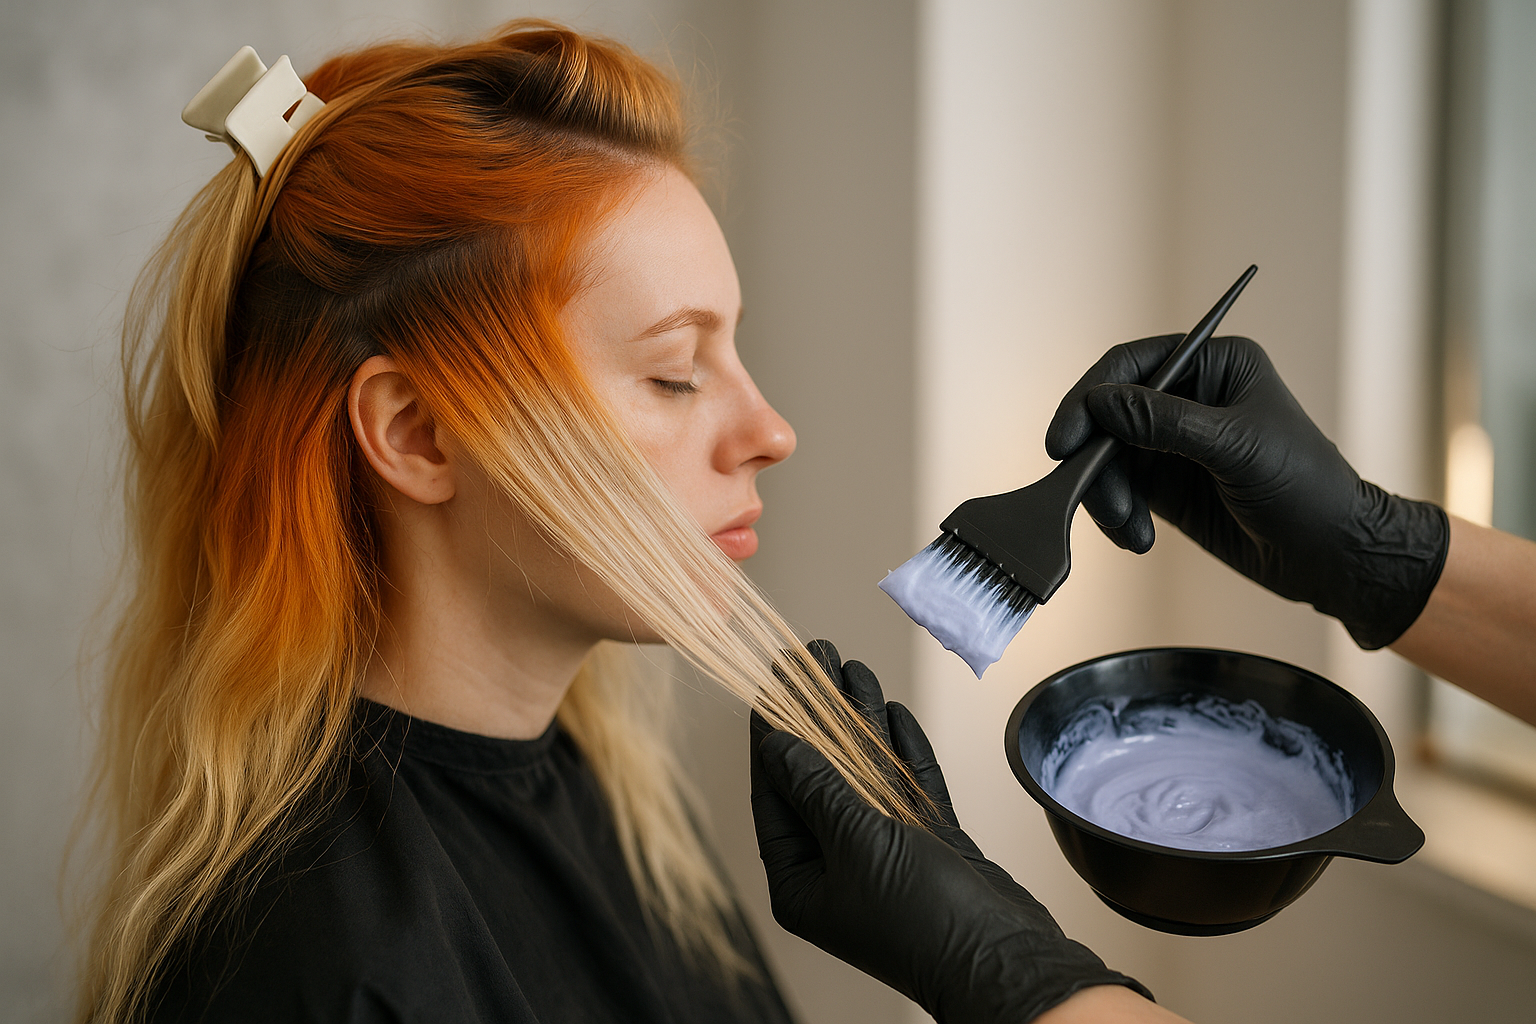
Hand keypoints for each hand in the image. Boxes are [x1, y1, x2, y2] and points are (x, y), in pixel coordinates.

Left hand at [750, 640, 1148, 1023]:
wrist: (1004, 960)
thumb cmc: (924, 919)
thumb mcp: (858, 841)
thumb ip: (818, 786)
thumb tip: (777, 744)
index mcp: (800, 880)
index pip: (774, 790)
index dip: (772, 732)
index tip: (769, 682)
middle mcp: (835, 867)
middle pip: (817, 774)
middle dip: (816, 714)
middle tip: (812, 657)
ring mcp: (882, 855)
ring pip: (862, 774)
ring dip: (859, 722)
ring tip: (851, 669)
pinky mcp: (926, 848)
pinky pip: (904, 789)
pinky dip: (901, 751)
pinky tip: (892, 714)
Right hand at [1046, 334, 1448, 648]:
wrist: (1330, 555)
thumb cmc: (1305, 487)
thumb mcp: (1235, 448)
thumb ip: (1164, 422)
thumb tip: (1099, 402)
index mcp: (1215, 365)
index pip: (1132, 364)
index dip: (1090, 397)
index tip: (1064, 441)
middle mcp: (1188, 397)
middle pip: (1108, 414)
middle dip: (1096, 459)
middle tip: (1087, 494)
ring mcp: (1173, 443)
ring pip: (1106, 457)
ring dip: (1106, 495)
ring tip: (1130, 529)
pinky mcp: (1166, 485)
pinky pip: (1118, 491)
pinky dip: (1118, 516)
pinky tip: (1139, 538)